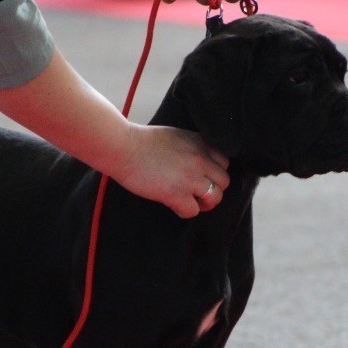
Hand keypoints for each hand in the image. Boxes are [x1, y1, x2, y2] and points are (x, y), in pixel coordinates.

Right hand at [114, 124, 229, 217]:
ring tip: (191, 202)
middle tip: (199, 193)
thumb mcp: (177, 135)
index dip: (215, 173)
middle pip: (224, 182)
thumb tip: (200, 162)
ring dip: (204, 203)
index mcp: (200, 144)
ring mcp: (190, 178)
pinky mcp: (176, 194)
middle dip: (213, 189)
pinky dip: (185, 211)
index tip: (205, 177)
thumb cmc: (143, 141)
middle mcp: (200, 160)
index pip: (224, 163)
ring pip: (214, 198)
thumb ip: (193, 147)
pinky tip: (174, 205)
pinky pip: (193, 211)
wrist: (123, 147)